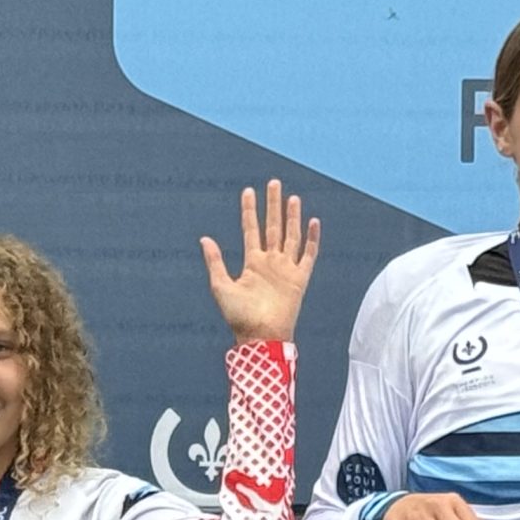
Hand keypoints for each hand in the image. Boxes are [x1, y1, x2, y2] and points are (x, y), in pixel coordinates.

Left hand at [203, 179, 319, 342]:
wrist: (261, 337)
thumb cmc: (239, 317)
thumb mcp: (221, 286)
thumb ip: (215, 262)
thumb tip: (205, 239)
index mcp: (252, 263)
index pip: (251, 229)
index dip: (249, 210)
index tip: (248, 191)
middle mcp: (270, 263)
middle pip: (272, 227)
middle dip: (272, 205)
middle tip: (273, 183)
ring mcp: (286, 269)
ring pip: (290, 236)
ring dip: (291, 217)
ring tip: (292, 197)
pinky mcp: (300, 279)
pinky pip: (309, 255)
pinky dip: (312, 239)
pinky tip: (314, 221)